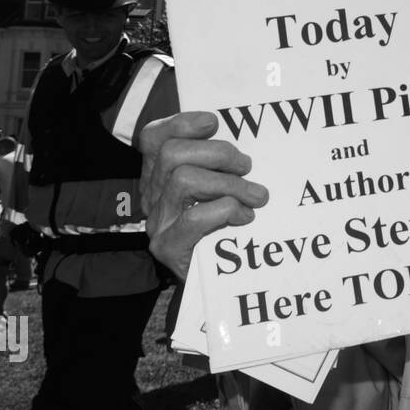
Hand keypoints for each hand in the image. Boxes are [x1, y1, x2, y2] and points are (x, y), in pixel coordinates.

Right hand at [140, 111, 268, 279]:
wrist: (216, 287)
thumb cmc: (226, 231)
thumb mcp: (222, 190)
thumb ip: (222, 167)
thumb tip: (249, 144)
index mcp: (160, 176)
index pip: (153, 138)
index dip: (180, 123)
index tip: (214, 122)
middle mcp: (153, 196)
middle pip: (170, 153)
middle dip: (216, 153)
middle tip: (247, 166)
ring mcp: (158, 223)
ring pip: (182, 180)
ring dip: (228, 182)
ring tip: (256, 195)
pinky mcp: (168, 248)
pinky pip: (194, 218)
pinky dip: (226, 210)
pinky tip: (246, 217)